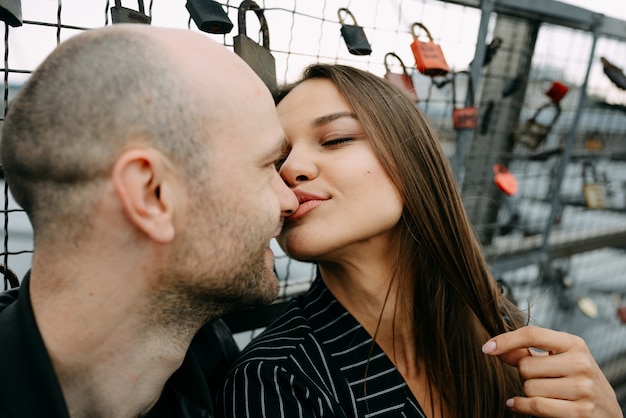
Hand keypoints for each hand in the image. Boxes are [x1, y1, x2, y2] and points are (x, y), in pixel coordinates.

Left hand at [482, 325, 622, 417]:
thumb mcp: (557, 360)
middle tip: (539, 380)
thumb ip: (526, 353)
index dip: (506, 340)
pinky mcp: (580, 411)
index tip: (487, 347)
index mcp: (574, 344)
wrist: (608, 411)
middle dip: (524, 376)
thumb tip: (495, 347)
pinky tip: (517, 404)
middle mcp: (580, 362)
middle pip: (525, 366)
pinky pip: (535, 406)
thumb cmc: (576, 380)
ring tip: (545, 393)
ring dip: (528, 393)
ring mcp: (582, 388)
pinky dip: (521, 406)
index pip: (532, 334)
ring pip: (528, 387)